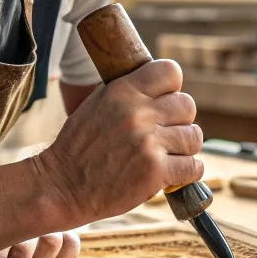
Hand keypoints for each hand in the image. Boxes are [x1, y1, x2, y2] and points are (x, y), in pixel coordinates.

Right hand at [37, 59, 202, 228]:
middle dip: (179, 121)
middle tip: (164, 135)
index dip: (172, 88)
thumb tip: (161, 87)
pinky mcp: (156, 171)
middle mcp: (138, 113)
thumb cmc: (80, 147)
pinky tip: (171, 174)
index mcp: (123, 91)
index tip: (164, 102)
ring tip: (166, 155)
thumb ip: (128, 92)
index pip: (170, 71)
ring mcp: (149, 142)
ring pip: (194, 137)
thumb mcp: (97, 104)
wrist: (62, 186)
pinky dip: (187, 172)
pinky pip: (194, 166)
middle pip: (187, 105)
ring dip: (184, 148)